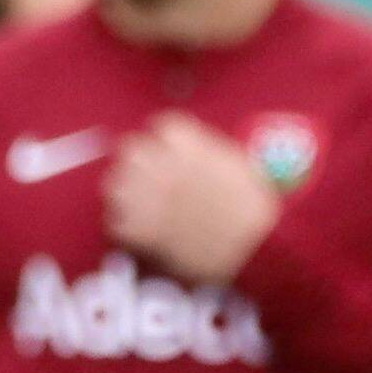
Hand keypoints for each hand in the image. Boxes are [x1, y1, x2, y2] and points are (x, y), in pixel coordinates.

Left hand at [104, 113, 283, 286]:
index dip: (165, 142)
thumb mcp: (238, 163)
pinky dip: (125, 228)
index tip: (171, 154)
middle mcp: (163, 165)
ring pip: (114, 185)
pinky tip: (141, 234)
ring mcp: (150, 197)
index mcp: (189, 144)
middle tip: (150, 180)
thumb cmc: (256, 206)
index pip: (161, 126)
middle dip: (138, 162)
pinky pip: (116, 223)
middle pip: (130, 150)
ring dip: (126, 193)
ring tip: (140, 206)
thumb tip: (195, 151)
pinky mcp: (143, 230)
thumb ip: (208, 150)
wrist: (257, 246)